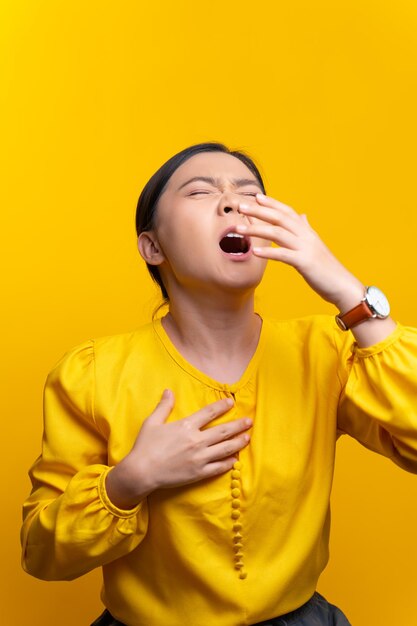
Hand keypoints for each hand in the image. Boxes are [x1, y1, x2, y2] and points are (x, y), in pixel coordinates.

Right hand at [106, 390, 251, 508]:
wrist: (141, 472)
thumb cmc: (145, 446)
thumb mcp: (152, 422)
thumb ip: (164, 406)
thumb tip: (169, 390)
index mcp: (186, 426)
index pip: (209, 413)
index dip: (222, 406)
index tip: (231, 402)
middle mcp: (197, 441)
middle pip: (223, 431)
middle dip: (238, 425)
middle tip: (249, 421)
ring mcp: (199, 458)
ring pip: (225, 449)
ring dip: (238, 442)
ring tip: (248, 438)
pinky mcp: (199, 473)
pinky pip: (219, 467)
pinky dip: (229, 463)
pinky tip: (236, 459)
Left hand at [236, 193, 363, 310]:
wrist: (342, 285)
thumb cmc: (326, 268)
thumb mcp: (315, 246)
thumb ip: (306, 230)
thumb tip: (303, 215)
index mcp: (307, 231)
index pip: (288, 211)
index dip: (272, 203)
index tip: (256, 196)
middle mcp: (306, 235)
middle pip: (279, 218)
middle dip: (259, 211)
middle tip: (240, 206)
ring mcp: (306, 248)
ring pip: (277, 233)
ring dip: (256, 229)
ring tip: (239, 228)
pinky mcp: (304, 262)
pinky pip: (283, 255)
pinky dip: (268, 252)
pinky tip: (254, 251)